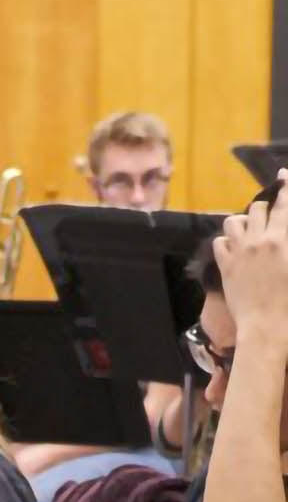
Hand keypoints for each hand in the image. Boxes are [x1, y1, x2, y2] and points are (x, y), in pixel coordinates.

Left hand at [215, 169, 287, 334]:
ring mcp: (239, 253)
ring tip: (252, 229)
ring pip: (234, 220)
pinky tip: (235, 246)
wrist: (268, 326)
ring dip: (245, 221)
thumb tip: (281, 235)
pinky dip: (227, 240)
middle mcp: (259, 240)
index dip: (287, 186)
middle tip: (272, 217)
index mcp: (283, 239)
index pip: (285, 204)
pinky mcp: (225, 266)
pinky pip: (220, 241)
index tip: (284, 174)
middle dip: (267, 208)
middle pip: (259, 208)